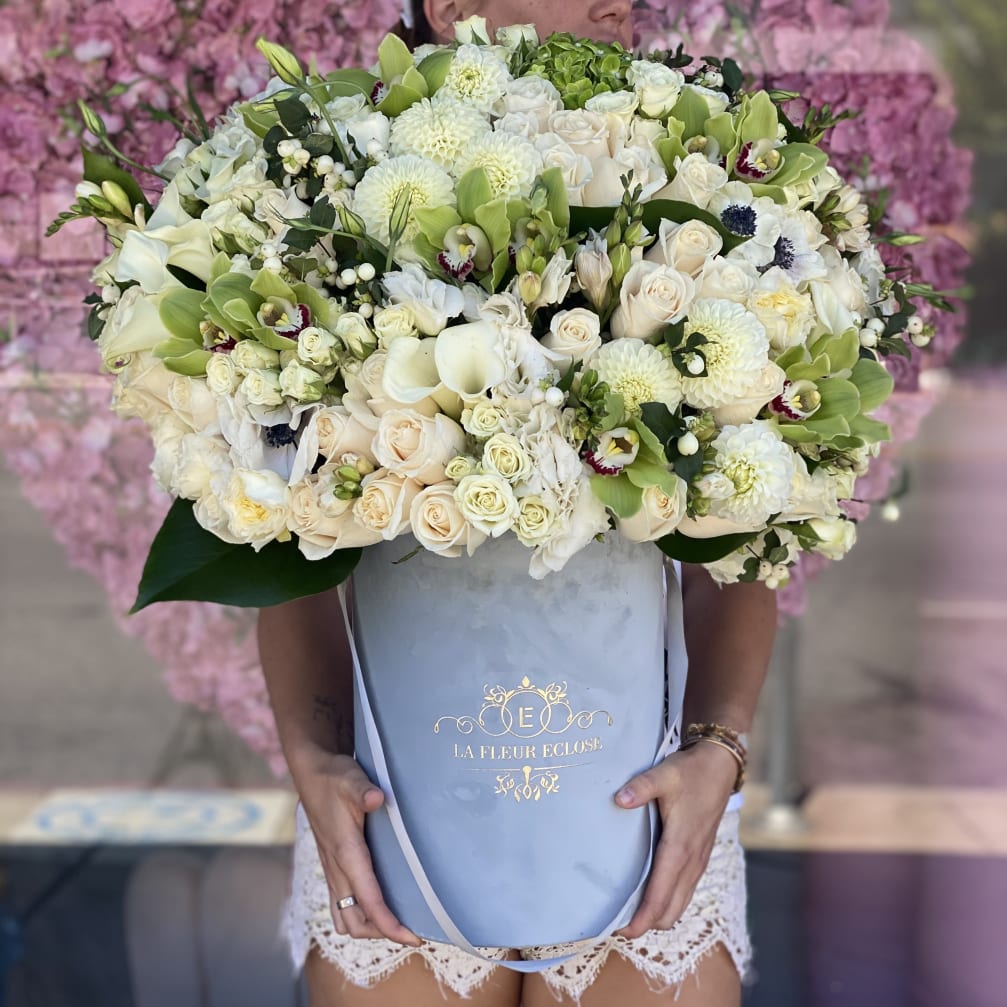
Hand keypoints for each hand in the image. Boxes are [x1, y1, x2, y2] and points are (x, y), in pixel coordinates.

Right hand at [292, 746, 421, 946]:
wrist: (312, 773)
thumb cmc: (334, 778)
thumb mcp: (351, 779)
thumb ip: (363, 790)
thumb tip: (377, 799)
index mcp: (345, 853)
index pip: (368, 900)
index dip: (389, 924)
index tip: (412, 938)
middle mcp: (336, 868)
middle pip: (353, 921)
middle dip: (380, 932)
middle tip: (413, 932)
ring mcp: (331, 870)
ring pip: (344, 918)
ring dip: (367, 926)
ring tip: (396, 923)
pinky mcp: (331, 866)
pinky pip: (340, 904)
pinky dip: (359, 913)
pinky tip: (378, 904)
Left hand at [613, 742, 737, 937]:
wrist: (719, 766)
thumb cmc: (691, 772)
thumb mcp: (664, 775)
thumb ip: (641, 787)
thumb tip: (620, 799)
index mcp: (680, 847)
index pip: (661, 896)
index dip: (642, 919)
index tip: (622, 932)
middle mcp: (692, 861)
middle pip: (671, 910)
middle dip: (647, 923)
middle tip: (618, 924)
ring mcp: (698, 861)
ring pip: (680, 904)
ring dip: (659, 914)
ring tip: (630, 914)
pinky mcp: (700, 856)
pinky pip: (685, 891)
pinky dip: (669, 901)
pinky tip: (652, 894)